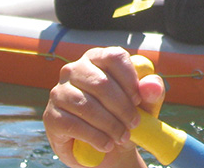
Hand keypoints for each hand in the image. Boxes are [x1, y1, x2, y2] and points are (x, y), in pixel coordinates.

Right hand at [43, 47, 166, 166]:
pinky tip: (106, 144)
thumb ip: (152, 94)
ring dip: (110, 124)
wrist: (104, 148)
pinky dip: (95, 137)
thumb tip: (151, 85)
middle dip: (122, 107)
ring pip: (86, 105)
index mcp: (98, 58)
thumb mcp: (144, 107)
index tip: (138, 100)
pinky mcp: (52, 116)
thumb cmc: (124, 118)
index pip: (113, 56)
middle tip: (134, 124)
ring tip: (123, 137)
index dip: (129, 78)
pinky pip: (74, 124)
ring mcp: (59, 92)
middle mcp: (74, 70)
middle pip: (100, 82)